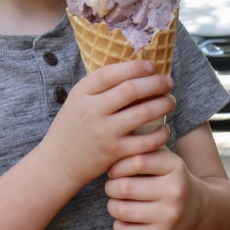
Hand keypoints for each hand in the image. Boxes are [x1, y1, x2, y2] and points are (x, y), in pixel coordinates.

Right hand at [40, 60, 174, 188]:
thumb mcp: (77, 101)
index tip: (151, 66)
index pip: (110, 73)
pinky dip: (160, 133)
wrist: (58, 163)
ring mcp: (104, 132)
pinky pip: (145, 141)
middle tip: (169, 82)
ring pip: (142, 113)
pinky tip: (164, 128)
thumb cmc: (72, 128)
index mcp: (81, 94)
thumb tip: (135, 69)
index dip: (134, 67)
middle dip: (155, 83)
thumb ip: (99, 87)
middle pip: (130, 90)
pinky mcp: (115, 153)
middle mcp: (91, 111)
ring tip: (171, 101)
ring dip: (162, 104)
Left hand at [103, 147, 194, 229]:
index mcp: (174, 166)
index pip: (136, 161)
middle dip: (110, 187)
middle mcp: (174, 190)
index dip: (117, 166)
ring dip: (112, 206)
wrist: (198, 207)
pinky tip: (123, 219)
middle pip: (125, 187)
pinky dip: (118, 225)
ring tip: (116, 202)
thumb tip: (112, 150)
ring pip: (122, 210)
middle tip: (112, 186)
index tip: (113, 171)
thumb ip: (142, 149)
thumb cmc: (170, 178)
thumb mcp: (164, 158)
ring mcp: (170, 214)